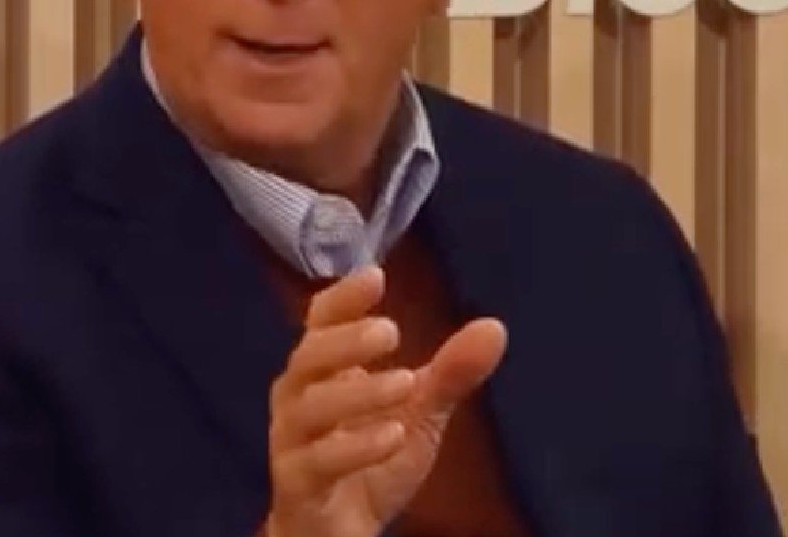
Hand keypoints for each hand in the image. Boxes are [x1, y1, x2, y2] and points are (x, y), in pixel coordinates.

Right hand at [262, 264, 506, 536]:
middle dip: (347, 341)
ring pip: (310, 408)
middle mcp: (298, 398)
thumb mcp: (420, 414)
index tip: (376, 276)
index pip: (321, 322)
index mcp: (323, 371)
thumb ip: (449, 374)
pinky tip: (394, 435)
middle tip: (392, 331)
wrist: (339, 532)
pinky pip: (317, 462)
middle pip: (308, 357)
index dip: (343, 298)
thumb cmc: (370, 459)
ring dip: (358, 391)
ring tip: (406, 382)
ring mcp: (292, 442)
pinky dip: (355, 447)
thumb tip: (494, 326)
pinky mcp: (297, 484)